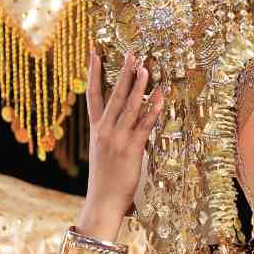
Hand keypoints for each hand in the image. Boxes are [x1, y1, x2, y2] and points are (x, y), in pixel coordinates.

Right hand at [75, 49, 164, 244]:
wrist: (102, 200)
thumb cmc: (105, 179)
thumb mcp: (103, 152)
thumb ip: (111, 134)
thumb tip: (126, 121)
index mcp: (96, 129)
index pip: (92, 95)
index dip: (92, 73)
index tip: (94, 52)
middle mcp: (105, 130)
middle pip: (114, 95)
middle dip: (123, 73)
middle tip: (131, 54)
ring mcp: (117, 138)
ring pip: (129, 107)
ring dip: (139, 86)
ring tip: (145, 68)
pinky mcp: (131, 149)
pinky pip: (144, 125)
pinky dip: (153, 110)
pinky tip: (161, 97)